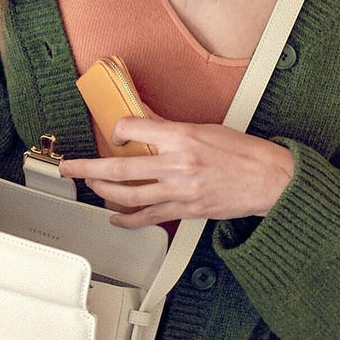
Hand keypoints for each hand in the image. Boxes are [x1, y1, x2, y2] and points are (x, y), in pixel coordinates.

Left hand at [58, 103, 294, 228]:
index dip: (117, 129)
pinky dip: (128, 219)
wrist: (270, 180)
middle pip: (120, 166)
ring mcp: (179, 189)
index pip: (133, 127)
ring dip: (103, 191)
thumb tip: (147, 120)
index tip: (114, 133)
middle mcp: (177, 163)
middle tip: (69, 168)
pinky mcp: (186, 209)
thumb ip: (172, 128)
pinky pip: (149, 217)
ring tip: (90, 186)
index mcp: (182, 136)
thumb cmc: (244, 152)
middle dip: (88, 168)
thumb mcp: (207, 128)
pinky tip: (115, 218)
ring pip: (129, 194)